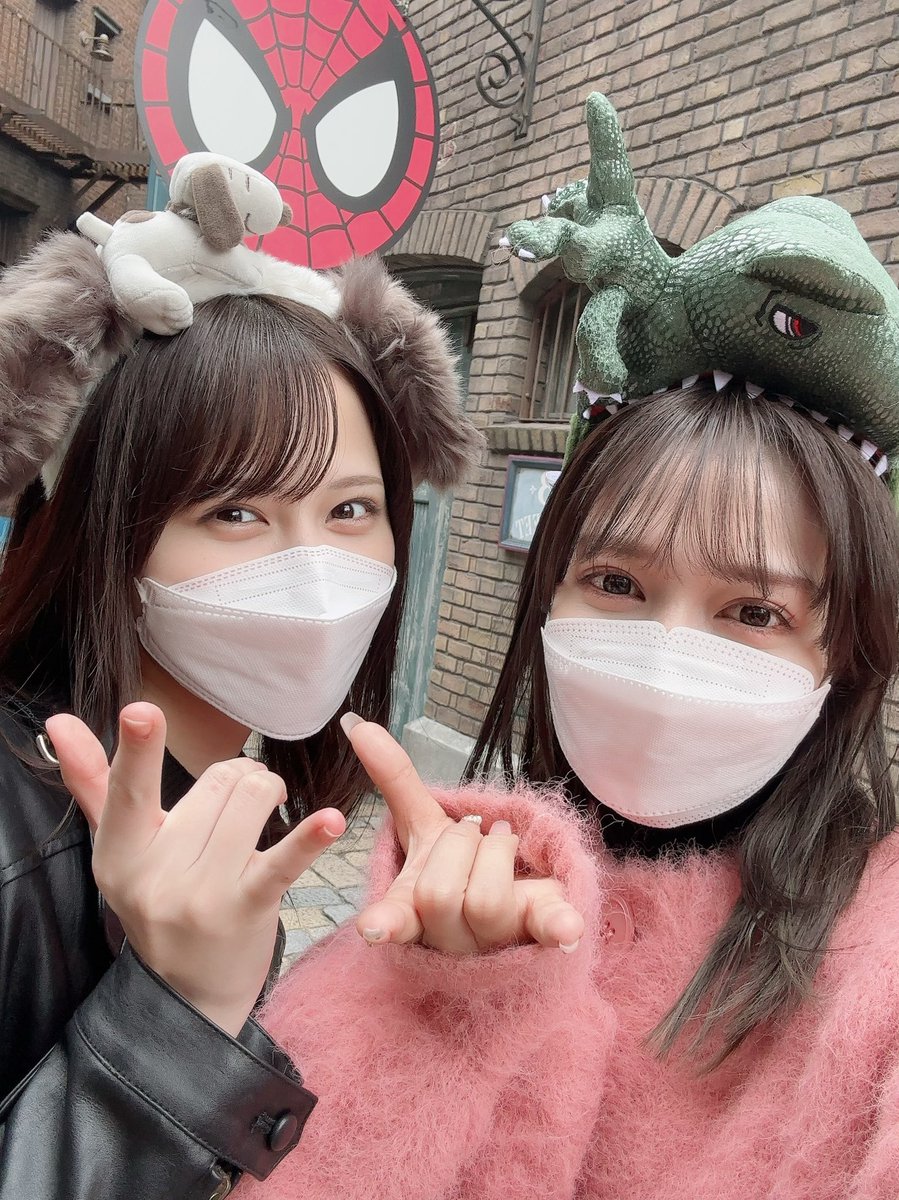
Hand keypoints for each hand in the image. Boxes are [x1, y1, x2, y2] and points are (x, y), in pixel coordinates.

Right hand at [47, 702, 345, 1035]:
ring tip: (267, 807)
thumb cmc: (159, 901)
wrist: (188, 994)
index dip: (135, 750)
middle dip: (238, 777)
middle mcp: (155, 875)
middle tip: (238, 800)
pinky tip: (331, 821)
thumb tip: (58, 721)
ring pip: (251, 799)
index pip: (126, 792)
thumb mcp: (122, 850)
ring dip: (268, 791)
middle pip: (215, 782)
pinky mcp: (247, 910)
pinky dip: (308, 839)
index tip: (142, 711)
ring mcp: (201, 896)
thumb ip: (94, 783)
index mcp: (120, 853)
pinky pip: (281, 862)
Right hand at [342, 716, 583, 955]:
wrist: (513, 908)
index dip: (384, 921)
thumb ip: (394, 777)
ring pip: (486, 902)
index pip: (393, 920)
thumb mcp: (425, 823)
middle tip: (474, 833)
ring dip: (497, 852)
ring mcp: (494, 941)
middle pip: (438, 895)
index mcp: (413, 910)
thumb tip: (358, 724)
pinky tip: (569, 929)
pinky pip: (546, 931)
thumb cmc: (460, 868)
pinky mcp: (538, 937)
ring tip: (503, 843)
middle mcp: (449, 938)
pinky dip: (558, 927)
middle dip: (460, 844)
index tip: (373, 926)